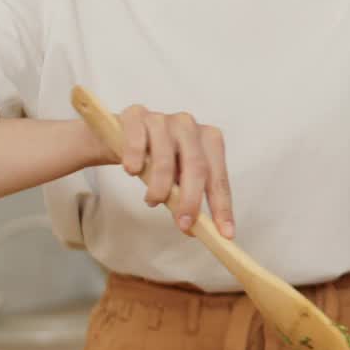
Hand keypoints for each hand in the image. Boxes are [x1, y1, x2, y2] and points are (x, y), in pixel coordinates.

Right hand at [112, 105, 233, 238]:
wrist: (124, 135)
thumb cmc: (158, 159)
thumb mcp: (178, 178)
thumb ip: (189, 198)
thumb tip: (196, 229)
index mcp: (210, 139)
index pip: (219, 178)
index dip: (222, 207)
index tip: (225, 234)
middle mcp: (190, 125)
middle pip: (197, 167)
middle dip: (190, 201)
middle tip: (183, 224)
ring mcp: (163, 119)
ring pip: (165, 159)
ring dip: (159, 188)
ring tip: (151, 201)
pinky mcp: (136, 116)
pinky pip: (137, 142)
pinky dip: (135, 161)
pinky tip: (132, 171)